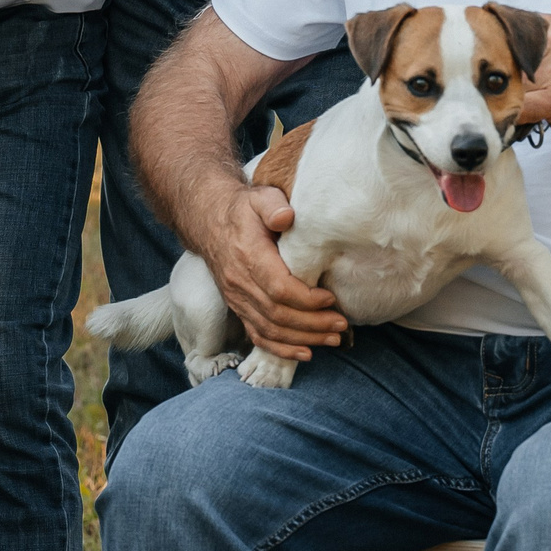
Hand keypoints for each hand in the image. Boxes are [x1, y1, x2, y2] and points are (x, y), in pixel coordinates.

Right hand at [194, 182, 343, 361]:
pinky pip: (257, 335)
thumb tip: (287, 217)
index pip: (278, 287)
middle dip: (312, 324)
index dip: (306, 299)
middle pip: (278, 314)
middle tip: (341, 324)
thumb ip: (273, 205)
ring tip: (333, 339)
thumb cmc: (243, 210)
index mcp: (248, 256)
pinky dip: (281, 349)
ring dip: (303, 339)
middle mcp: (239, 282)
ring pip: (270, 329)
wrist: (209, 221)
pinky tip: (305, 353)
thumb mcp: (259, 197)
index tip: (330, 299)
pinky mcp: (237, 307)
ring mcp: (236, 298)